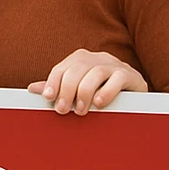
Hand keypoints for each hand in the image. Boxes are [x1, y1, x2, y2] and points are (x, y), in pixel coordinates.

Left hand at [28, 49, 147, 114]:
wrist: (135, 99)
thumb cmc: (101, 94)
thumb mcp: (78, 91)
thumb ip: (59, 89)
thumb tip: (33, 88)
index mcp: (82, 59)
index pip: (63, 67)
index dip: (53, 81)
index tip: (48, 98)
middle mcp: (98, 58)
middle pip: (77, 69)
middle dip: (67, 90)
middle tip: (62, 110)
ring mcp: (115, 65)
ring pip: (96, 72)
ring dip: (85, 93)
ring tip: (80, 111)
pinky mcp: (131, 75)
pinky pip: (117, 79)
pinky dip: (106, 91)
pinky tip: (99, 104)